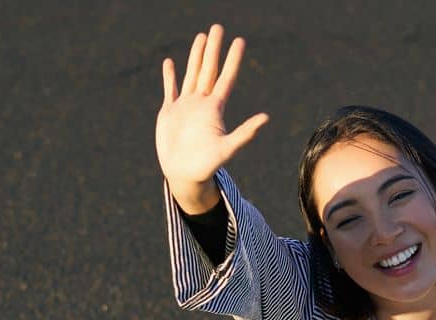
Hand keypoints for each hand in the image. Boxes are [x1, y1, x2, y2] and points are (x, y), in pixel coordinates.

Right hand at [156, 24, 269, 213]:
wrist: (183, 176)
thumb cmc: (206, 167)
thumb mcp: (227, 149)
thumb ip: (245, 133)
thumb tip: (267, 118)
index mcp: (214, 109)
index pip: (226, 78)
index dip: (233, 60)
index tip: (239, 41)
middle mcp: (201, 104)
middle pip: (208, 70)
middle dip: (213, 49)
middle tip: (218, 27)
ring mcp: (185, 106)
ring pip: (192, 74)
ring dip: (196, 56)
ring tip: (201, 37)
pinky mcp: (169, 112)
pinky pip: (170, 89)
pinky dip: (169, 76)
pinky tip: (170, 62)